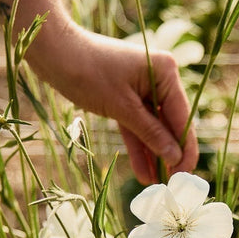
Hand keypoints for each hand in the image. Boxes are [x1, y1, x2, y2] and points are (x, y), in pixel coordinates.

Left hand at [31, 15, 199, 183]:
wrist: (53, 53)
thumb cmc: (88, 73)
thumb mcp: (122, 108)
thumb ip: (151, 133)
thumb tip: (174, 158)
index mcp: (165, 72)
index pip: (182, 116)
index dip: (185, 148)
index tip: (185, 175)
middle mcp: (159, 78)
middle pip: (170, 123)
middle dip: (169, 154)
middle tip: (172, 184)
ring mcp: (143, 88)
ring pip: (153, 127)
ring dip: (153, 154)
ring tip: (156, 184)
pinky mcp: (126, 97)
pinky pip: (136, 125)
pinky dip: (138, 145)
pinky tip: (143, 172)